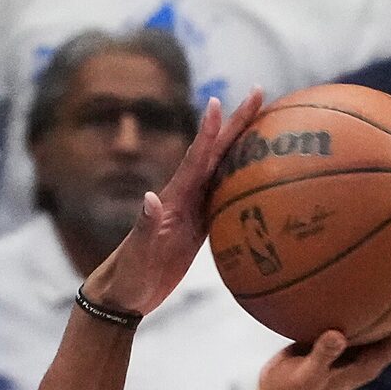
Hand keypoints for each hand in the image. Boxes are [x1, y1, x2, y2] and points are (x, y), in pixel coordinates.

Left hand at [80, 90, 262, 318]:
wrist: (122, 297)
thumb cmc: (127, 278)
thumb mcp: (136, 256)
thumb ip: (143, 228)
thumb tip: (151, 196)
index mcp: (171, 201)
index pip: (194, 159)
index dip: (207, 132)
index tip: (218, 101)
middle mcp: (182, 199)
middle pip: (215, 154)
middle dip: (236, 124)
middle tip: (258, 92)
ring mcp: (191, 212)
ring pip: (223, 171)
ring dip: (243, 146)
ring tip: (269, 123)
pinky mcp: (197, 229)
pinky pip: (226, 199)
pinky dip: (243, 183)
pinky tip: (261, 178)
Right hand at [250, 297, 390, 389]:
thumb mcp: (303, 376)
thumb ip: (321, 357)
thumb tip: (337, 334)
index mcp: (367, 365)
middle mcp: (367, 355)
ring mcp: (354, 348)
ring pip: (385, 319)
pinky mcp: (338, 341)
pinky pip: (360, 315)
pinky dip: (366, 296)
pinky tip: (360, 273)